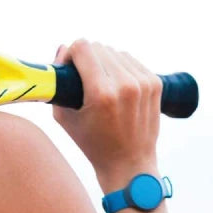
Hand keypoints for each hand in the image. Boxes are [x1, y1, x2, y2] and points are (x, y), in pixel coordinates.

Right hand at [52, 40, 162, 190]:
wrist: (130, 164)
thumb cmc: (93, 144)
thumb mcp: (65, 118)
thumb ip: (58, 83)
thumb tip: (62, 47)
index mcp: (102, 93)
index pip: (83, 48)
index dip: (70, 54)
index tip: (68, 68)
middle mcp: (125, 85)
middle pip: (99, 48)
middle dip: (86, 58)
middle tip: (82, 77)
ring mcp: (143, 83)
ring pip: (115, 52)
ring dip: (104, 62)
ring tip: (100, 82)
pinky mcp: (155, 83)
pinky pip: (131, 61)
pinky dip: (120, 67)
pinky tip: (115, 84)